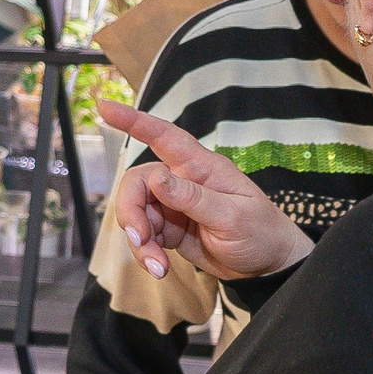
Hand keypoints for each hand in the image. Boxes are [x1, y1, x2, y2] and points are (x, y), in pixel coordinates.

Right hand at [99, 102, 311, 282]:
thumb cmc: (260, 233)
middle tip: (138, 239)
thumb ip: (193, 197)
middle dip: (130, 213)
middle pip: (137, 184)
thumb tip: (157, 177)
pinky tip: (159, 267)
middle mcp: (183, 181)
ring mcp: (174, 205)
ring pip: (136, 213)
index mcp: (201, 168)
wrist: (267, 266)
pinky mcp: (169, 228)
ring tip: (156, 265)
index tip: (105, 107)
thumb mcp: (231, 217)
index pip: (164, 136)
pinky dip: (145, 252)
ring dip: (139, 241)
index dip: (133, 120)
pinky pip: (143, 235)